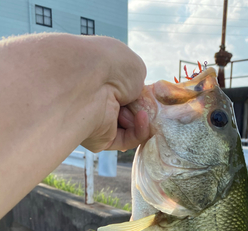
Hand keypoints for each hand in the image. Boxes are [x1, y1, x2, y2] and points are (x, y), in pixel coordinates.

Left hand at [80, 38, 149, 152]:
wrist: (89, 80)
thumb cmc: (110, 66)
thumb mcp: (134, 66)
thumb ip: (139, 82)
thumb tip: (137, 96)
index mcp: (101, 78)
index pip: (125, 90)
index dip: (140, 93)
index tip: (150, 93)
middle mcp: (97, 99)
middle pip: (129, 110)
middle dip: (142, 107)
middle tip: (147, 102)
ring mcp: (98, 120)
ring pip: (130, 126)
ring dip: (140, 118)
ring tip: (141, 109)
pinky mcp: (101, 140)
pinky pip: (127, 140)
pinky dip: (139, 130)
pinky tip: (142, 118)